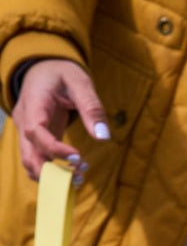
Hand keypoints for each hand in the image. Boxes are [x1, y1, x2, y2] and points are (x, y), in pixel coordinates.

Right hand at [12, 59, 109, 181]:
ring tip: (79, 176)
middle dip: (51, 172)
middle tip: (79, 175)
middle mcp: (24, 120)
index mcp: (33, 103)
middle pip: (28, 155)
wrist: (44, 69)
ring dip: (53, 176)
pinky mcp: (35, 141)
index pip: (35, 132)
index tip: (77, 157)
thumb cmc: (61, 74)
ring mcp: (26, 133)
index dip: (54, 149)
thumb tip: (103, 136)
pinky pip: (38, 161)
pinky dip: (53, 172)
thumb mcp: (79, 82)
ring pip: (30, 163)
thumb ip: (91, 107)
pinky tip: (74, 172)